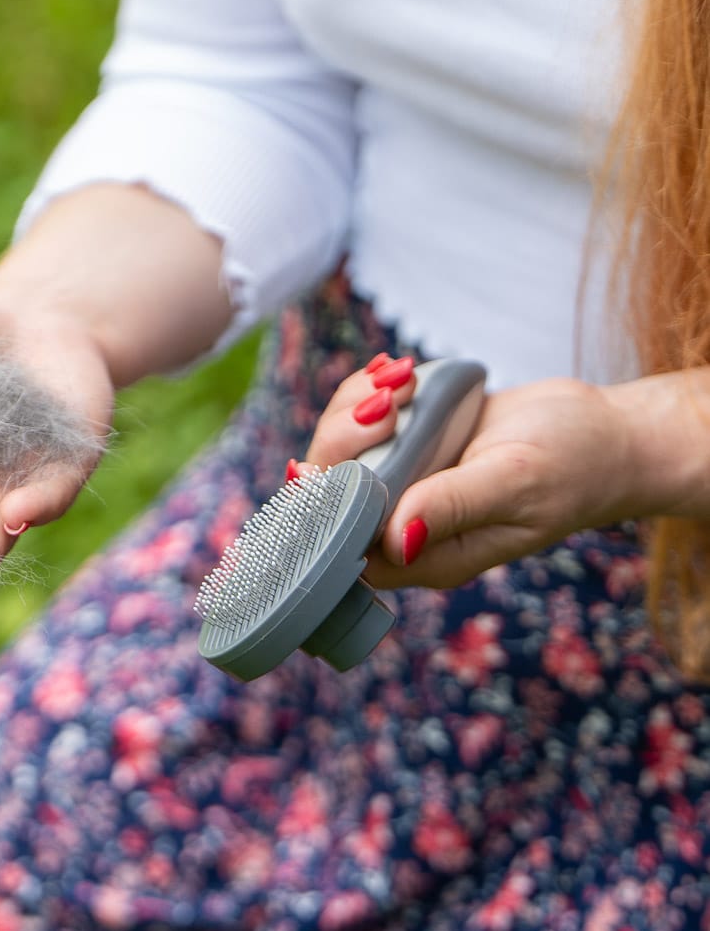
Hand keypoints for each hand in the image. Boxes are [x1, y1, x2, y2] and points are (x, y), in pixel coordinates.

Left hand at [301, 363, 638, 588]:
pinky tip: (403, 374)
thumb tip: (397, 537)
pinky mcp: (406, 448)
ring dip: (355, 407)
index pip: (343, 546)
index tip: (352, 453)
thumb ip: (453, 506)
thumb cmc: (572, 466)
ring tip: (404, 382)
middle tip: (390, 403)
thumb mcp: (515, 482)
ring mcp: (402, 484)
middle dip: (343, 440)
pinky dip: (370, 393)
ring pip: (339, 452)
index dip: (328, 501)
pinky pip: (362, 424)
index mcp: (425, 556)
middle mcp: (402, 526)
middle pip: (328, 493)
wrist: (602, 433)